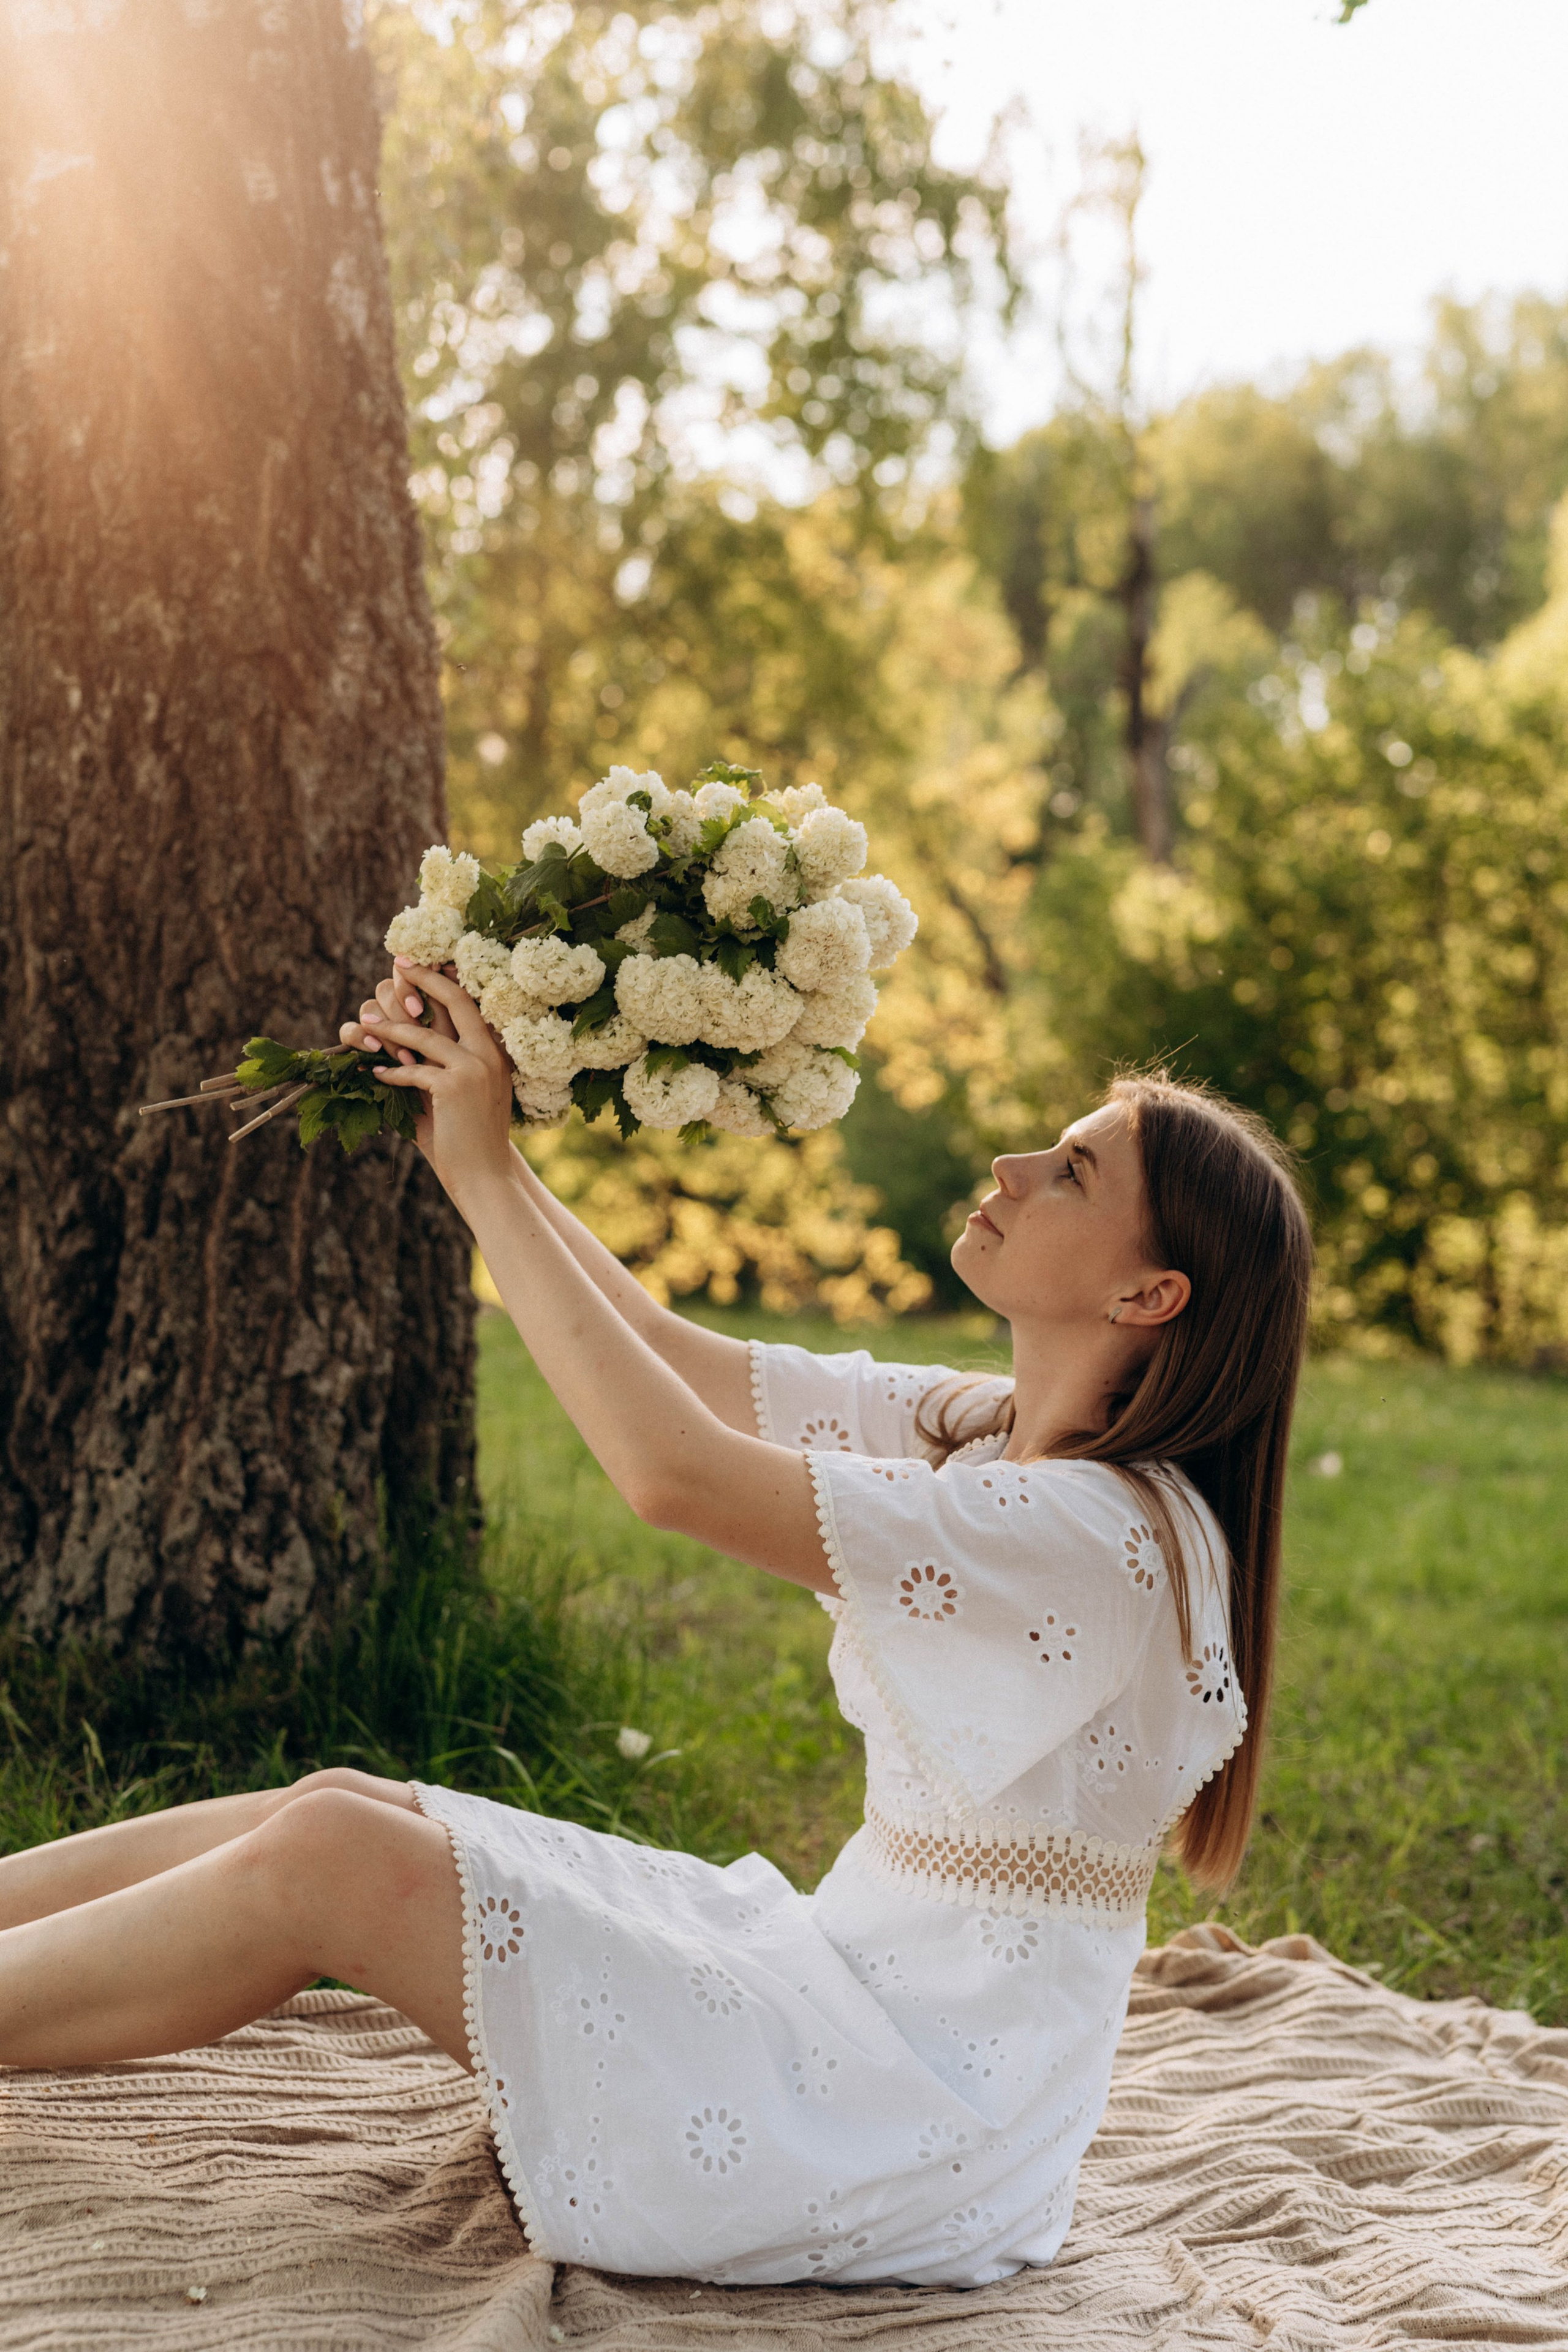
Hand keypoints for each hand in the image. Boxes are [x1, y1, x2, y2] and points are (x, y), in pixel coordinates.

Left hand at [341, 959, 515, 1208]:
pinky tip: (374, 1074)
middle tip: (398, 964)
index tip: (417, 964)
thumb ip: (438, 1064)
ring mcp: (474, 1069)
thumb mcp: (458, 1093)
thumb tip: (401, 1035)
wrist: (485, 1177)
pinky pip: (412, 1070)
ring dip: (389, 1029)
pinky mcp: (454, 1088)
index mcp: (494, 1051)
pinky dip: (389, 1072)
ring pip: (423, 1035)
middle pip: (454, 999)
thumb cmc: (467, 1138)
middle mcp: (489, 1054)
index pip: (469, 1003)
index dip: (442, 979)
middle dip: (423, 978)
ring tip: (365, 1025)